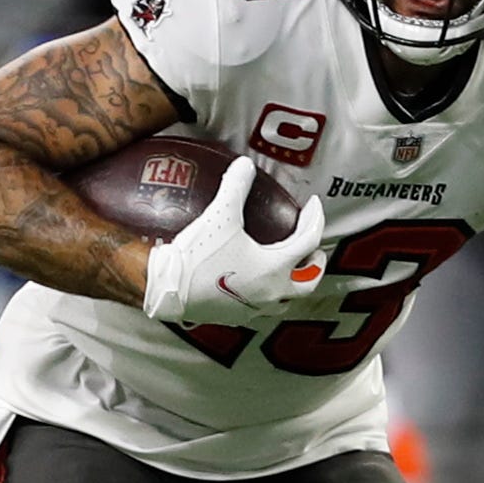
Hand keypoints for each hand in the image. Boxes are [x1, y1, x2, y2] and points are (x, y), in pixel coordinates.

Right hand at [139, 158, 326, 323]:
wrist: (168, 289)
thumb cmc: (198, 256)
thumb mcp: (220, 214)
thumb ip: (235, 186)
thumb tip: (245, 165)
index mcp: (275, 268)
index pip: (309, 241)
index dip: (315, 219)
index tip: (313, 206)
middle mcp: (271, 292)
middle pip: (309, 282)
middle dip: (315, 263)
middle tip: (314, 250)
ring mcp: (255, 308)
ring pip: (288, 300)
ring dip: (294, 284)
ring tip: (290, 270)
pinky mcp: (238, 317)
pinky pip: (264, 309)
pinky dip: (270, 295)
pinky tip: (258, 284)